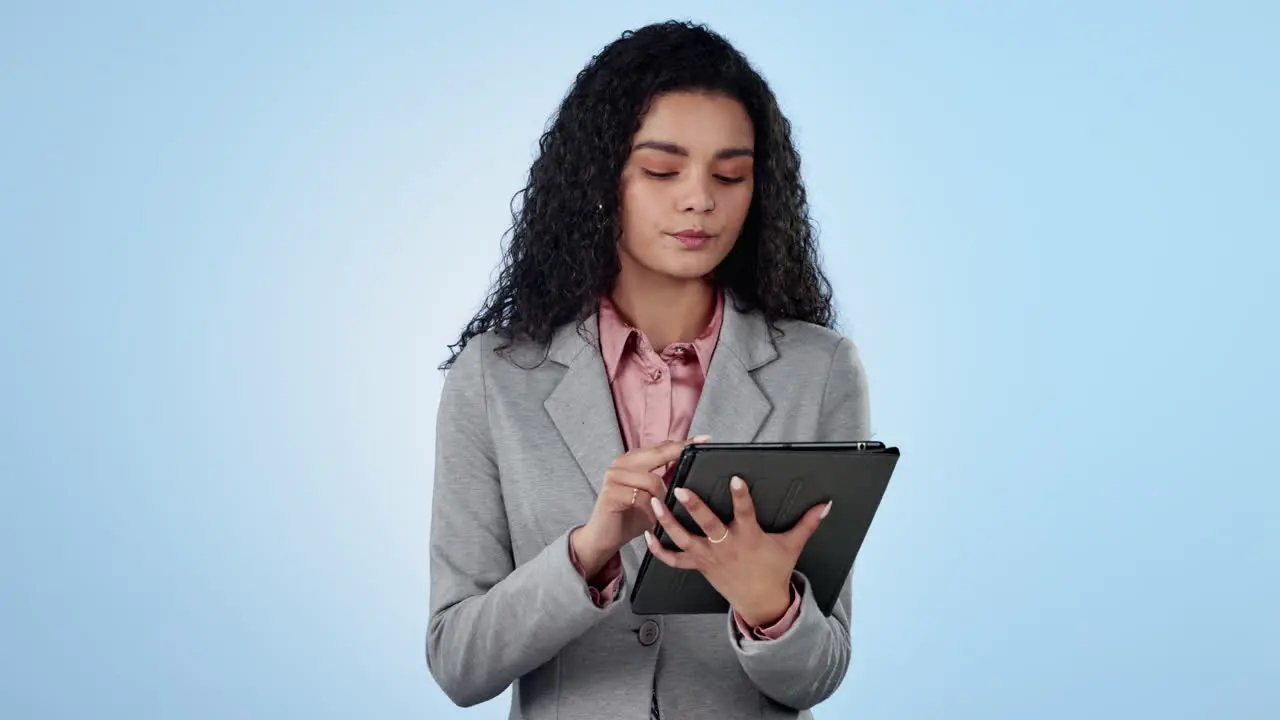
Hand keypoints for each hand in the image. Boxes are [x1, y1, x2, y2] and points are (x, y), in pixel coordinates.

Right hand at [571, 436, 709, 577]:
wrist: (603, 537)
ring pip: (652, 480)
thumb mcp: (653, 497)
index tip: (704, 439)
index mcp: (631, 460)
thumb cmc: (630, 516)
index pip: (660, 447)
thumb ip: (666, 480)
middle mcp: (621, 463)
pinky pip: (641, 498)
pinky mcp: (611, 492)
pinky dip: (652, 510)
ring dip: (663, 497)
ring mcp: (614, 476)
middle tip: (699, 452)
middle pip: (657, 454)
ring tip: (666, 510)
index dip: (682, 444)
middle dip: (679, 455)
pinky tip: (654, 519)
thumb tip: (691, 469)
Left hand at [644, 475, 829, 626]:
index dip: (741, 496)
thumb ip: (807, 523)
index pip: (745, 513)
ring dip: (667, 522)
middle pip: (708, 525)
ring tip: (654, 502)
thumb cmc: (774, 570)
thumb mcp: (792, 545)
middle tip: (681, 488)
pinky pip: (674, 561)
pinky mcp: (698, 566)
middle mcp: (726, 547)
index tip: (735, 477)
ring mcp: (709, 557)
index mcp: (749, 538)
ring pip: (684, 540)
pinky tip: (646, 535)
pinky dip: (658, 550)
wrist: (761, 602)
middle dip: (694, 507)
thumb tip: (827, 504)